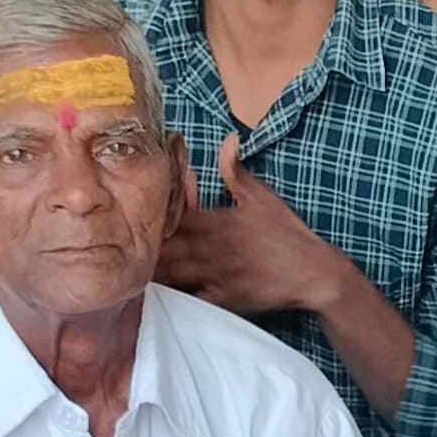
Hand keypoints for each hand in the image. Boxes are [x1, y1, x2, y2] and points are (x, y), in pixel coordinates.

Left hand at [151, 135, 342, 314]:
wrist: (312, 272)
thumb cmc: (287, 232)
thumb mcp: (262, 196)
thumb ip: (235, 170)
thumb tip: (227, 137)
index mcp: (218, 221)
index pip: (174, 216)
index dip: (155, 215)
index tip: (138, 214)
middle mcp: (212, 248)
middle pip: (166, 246)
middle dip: (145, 246)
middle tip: (124, 245)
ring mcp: (216, 275)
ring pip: (173, 273)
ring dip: (154, 271)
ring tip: (132, 269)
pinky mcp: (224, 299)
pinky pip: (192, 299)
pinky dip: (175, 297)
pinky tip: (157, 297)